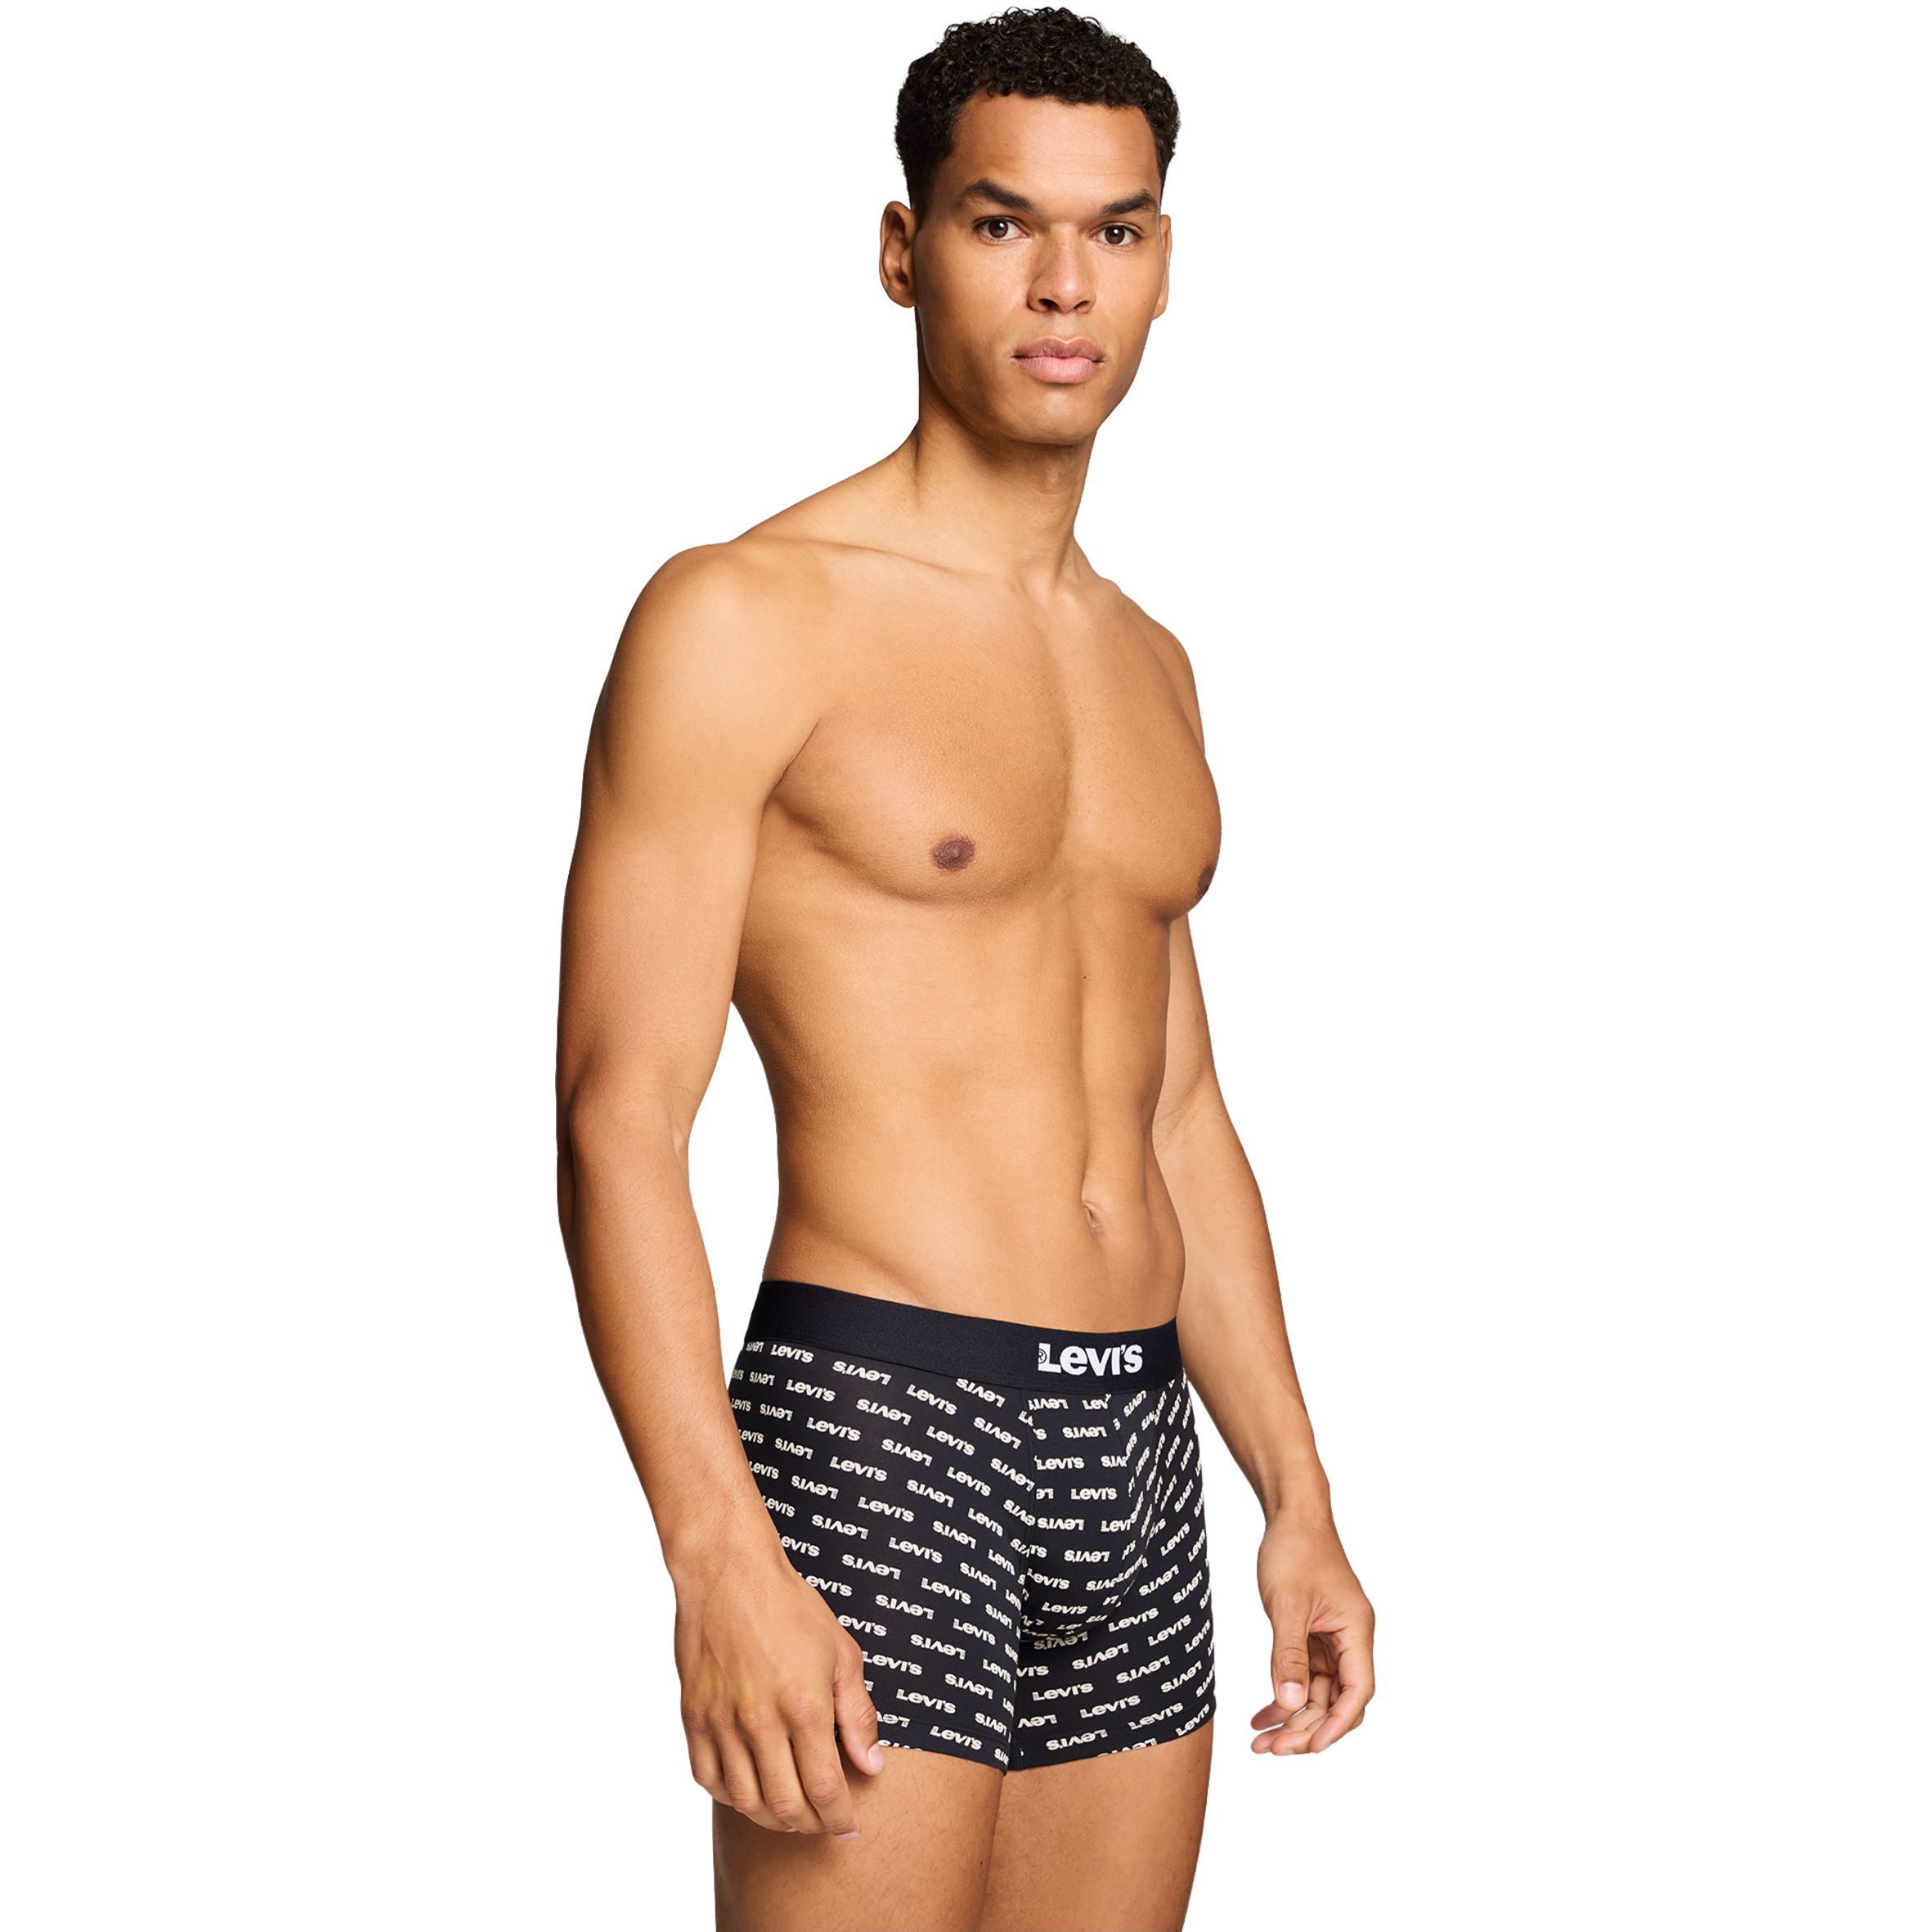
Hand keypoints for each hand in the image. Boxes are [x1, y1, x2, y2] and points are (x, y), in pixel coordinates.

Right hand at [673, 1542, 886, 1836]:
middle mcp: (761, 1721)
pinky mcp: (694, 1717)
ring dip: (772, 1818)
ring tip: (791, 1814)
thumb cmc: (790, 1608)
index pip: (825, 1789)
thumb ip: (858, 1714)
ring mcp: (722, 1722)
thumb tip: (872, 1765)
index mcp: (804, 1705)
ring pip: (746, 1801)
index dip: (840, 1818)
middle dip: (811, 1825)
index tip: (850, 1826)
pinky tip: (750, 1791)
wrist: (729, 1573)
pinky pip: (709, 1779)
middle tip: (824, 1824)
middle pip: (786, 1805)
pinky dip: (731, 1797)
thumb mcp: (842, 1653)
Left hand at [1251, 1507, 1375, 1755]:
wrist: (1290, 1514)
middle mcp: (1349, 1640)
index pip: (1357, 1692)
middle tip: (1271, 1750)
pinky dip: (1284, 1694)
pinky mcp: (1313, 1636)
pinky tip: (1260, 1715)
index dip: (1337, 1724)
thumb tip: (1290, 1702)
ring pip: (1318, 1693)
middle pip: (1337, 1700)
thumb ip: (1289, 1655)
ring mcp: (1331, 1639)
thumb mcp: (1288, 1604)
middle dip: (1306, 1728)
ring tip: (1259, 1742)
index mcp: (1356, 1631)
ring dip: (1292, 1717)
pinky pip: (1303, 1676)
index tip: (1309, 1747)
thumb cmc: (1295, 1549)